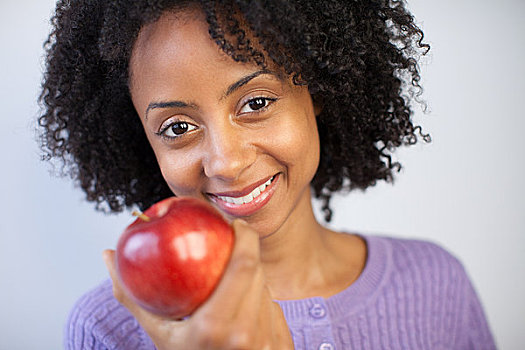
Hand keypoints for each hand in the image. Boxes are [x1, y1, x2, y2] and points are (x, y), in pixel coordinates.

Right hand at [103, 219, 293, 349]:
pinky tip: (245, 308)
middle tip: (234, 241)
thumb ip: (132, 296)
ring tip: (233, 278)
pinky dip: (260, 302)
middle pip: (257, 273)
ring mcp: (268, 344)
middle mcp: (247, 336)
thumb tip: (107, 257)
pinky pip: (275, 311)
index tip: (236, 225)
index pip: (244, 266)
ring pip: (267, 292)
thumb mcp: (157, 333)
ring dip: (253, 278)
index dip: (246, 238)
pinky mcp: (282, 348)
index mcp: (215, 329)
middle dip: (247, 253)